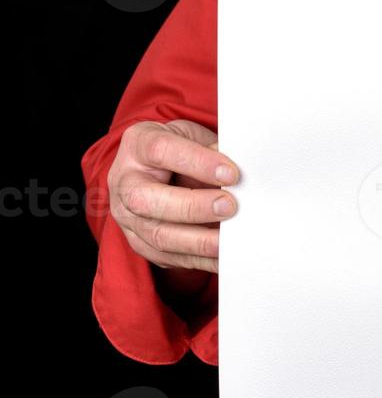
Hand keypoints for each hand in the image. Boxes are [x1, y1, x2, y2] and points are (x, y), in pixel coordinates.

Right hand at [108, 119, 239, 275]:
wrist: (157, 170)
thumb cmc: (181, 150)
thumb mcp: (194, 138)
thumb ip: (212, 150)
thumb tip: (239, 174)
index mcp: (138, 145)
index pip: (161, 151)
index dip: (197, 162)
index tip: (231, 174)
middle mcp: (125, 181)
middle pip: (146, 199)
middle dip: (192, 207)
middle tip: (229, 207)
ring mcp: (128, 216)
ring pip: (157, 235)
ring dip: (198, 241)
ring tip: (229, 241)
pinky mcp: (140, 243)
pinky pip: (169, 257)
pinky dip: (201, 260)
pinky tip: (225, 258)